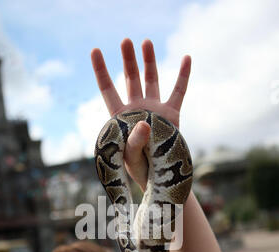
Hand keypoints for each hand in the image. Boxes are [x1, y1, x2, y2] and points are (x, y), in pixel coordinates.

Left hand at [91, 38, 190, 191]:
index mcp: (121, 117)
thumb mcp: (130, 159)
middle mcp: (137, 109)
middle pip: (130, 79)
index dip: (102, 70)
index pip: (108, 89)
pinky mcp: (172, 116)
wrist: (159, 179)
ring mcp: (155, 110)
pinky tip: (187, 57)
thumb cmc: (138, 170)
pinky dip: (183, 75)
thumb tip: (145, 122)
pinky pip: (179, 92)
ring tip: (145, 41)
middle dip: (128, 60)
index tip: (96, 50)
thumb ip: (134, 143)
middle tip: (125, 41)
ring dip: (149, 61)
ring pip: (151, 80)